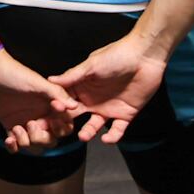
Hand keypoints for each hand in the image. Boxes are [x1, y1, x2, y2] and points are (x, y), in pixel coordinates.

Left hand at [0, 52, 79, 152]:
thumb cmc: (13, 73)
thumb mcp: (37, 82)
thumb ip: (57, 94)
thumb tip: (74, 105)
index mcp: (49, 105)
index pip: (64, 125)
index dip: (61, 129)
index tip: (52, 122)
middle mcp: (39, 115)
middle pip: (50, 140)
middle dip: (42, 139)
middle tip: (31, 124)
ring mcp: (24, 122)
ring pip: (34, 145)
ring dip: (27, 143)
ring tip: (17, 128)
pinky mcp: (9, 125)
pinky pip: (16, 145)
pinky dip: (14, 147)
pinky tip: (9, 139)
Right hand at [47, 34, 169, 144]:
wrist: (144, 57)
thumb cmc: (117, 55)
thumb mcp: (91, 65)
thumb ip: (72, 76)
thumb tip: (50, 80)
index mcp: (83, 86)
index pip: (66, 100)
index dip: (57, 108)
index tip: (49, 116)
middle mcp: (93, 99)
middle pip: (76, 115)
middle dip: (67, 124)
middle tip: (60, 131)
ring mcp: (108, 108)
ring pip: (94, 125)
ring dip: (88, 132)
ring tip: (83, 136)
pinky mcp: (125, 114)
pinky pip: (117, 130)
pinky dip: (112, 136)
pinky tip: (106, 138)